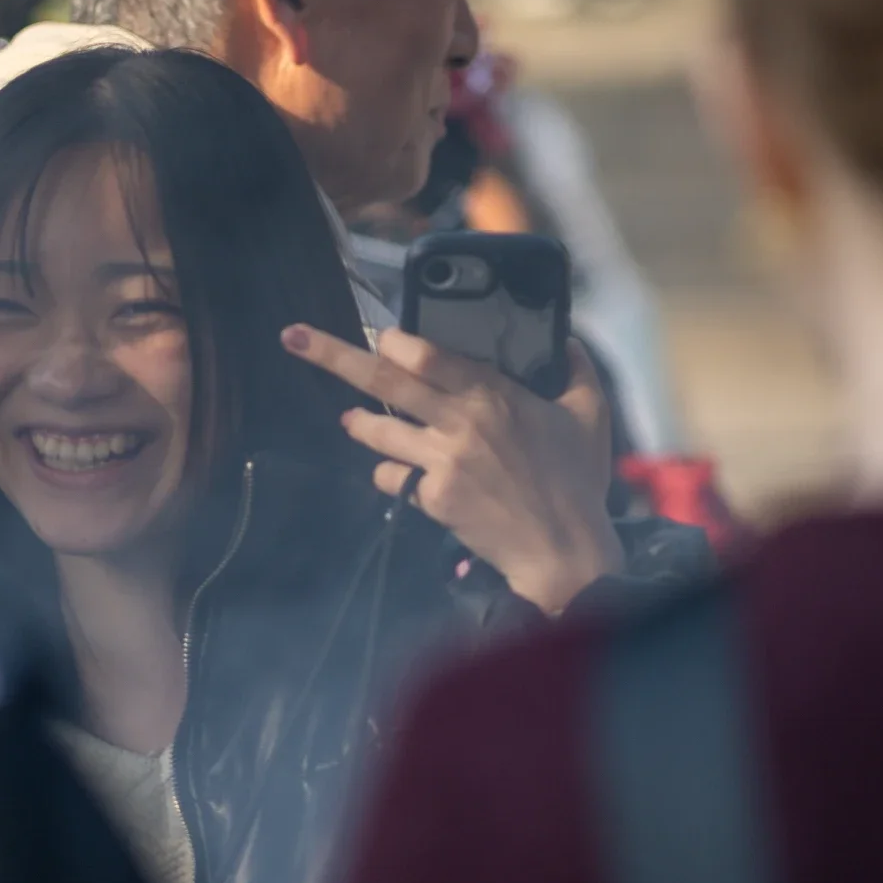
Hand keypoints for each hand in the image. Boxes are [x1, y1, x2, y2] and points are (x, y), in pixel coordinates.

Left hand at [282, 325, 623, 615]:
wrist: (563, 550)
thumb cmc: (578, 480)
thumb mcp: (590, 415)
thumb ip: (577, 369)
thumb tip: (566, 337)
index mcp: (493, 395)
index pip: (427, 355)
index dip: (394, 340)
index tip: (381, 333)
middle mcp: (458, 423)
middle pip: (383, 381)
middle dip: (333, 355)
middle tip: (293, 337)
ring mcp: (440, 462)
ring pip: (377, 432)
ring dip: (359, 422)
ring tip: (351, 419)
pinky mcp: (432, 498)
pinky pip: (394, 478)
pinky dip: (391, 472)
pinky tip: (399, 472)